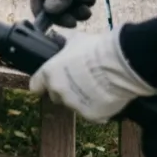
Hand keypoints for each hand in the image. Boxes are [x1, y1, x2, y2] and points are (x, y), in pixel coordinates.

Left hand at [29, 29, 156, 122]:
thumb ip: (65, 45)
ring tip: (98, 88)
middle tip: (81, 82)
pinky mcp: (91, 116)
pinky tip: (107, 97)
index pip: (36, 86)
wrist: (120, 65)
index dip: (43, 84)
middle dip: (65, 91)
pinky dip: (98, 108)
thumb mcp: (75, 41)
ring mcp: (74, 105)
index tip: (51, 82)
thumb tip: (62, 41)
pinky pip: (92, 114)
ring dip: (82, 99)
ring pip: (74, 105)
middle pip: (56, 96)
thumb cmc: (97, 49)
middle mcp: (57, 91)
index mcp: (49, 73)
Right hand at [30, 0, 142, 27]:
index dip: (47, 16)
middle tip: (78, 18)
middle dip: (66, 13)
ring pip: (67, 5)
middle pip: (53, 7)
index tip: (62, 23)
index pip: (37, 3)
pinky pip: (77, 0)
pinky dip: (84, 1)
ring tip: (88, 2)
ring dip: (78, 8)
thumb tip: (49, 11)